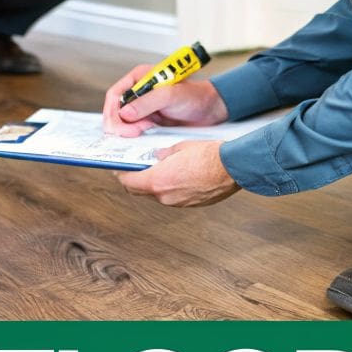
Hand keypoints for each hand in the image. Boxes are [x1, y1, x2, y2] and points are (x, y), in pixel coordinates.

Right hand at [102, 66, 228, 136]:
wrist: (212, 110)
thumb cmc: (195, 96)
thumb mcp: (171, 95)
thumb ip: (147, 103)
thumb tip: (124, 113)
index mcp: (139, 78)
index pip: (115, 95)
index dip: (113, 111)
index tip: (121, 125)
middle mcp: (138, 93)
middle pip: (115, 111)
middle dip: (120, 124)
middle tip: (133, 133)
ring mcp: (142, 108)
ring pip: (123, 123)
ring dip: (129, 130)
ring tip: (145, 131)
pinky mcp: (148, 121)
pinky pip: (133, 130)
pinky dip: (135, 136)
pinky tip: (145, 136)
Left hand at [119, 141, 238, 206]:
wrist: (233, 167)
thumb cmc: (209, 156)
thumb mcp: (179, 147)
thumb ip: (163, 154)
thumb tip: (157, 156)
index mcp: (158, 181)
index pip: (128, 182)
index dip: (121, 174)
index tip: (118, 168)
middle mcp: (165, 196)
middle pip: (139, 191)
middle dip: (133, 180)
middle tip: (133, 169)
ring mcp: (178, 203)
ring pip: (156, 195)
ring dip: (152, 184)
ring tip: (156, 170)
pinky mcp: (191, 204)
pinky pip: (172, 197)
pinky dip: (169, 188)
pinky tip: (175, 176)